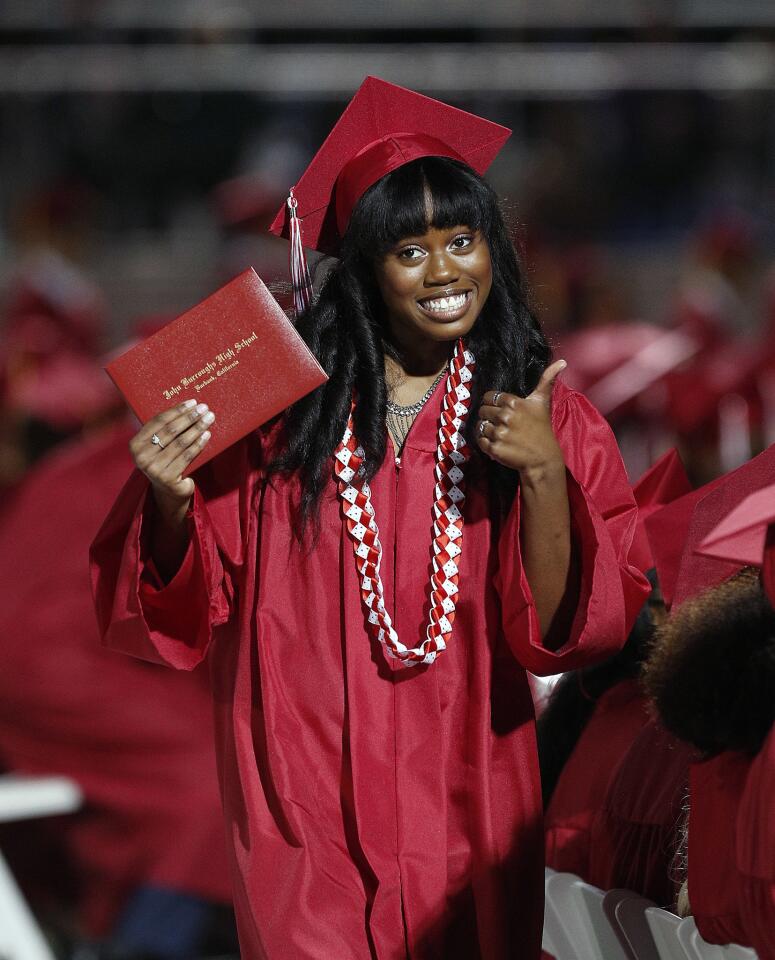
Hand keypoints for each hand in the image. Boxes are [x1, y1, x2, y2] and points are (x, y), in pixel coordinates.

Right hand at [129, 399, 213, 520]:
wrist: (169, 491)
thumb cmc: (166, 461)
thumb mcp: (160, 446)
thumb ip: (165, 430)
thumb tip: (187, 406)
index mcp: (135, 444)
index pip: (158, 421)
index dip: (176, 410)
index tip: (192, 402)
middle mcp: (141, 457)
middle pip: (170, 431)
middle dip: (189, 417)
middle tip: (205, 408)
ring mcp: (153, 469)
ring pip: (180, 442)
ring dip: (197, 428)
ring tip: (209, 419)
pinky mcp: (167, 478)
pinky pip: (187, 456)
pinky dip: (199, 444)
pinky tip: (207, 435)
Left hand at [475, 359, 566, 481]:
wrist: (543, 458)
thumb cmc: (542, 429)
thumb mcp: (543, 402)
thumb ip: (547, 380)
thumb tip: (562, 362)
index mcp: (514, 403)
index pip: (489, 397)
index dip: (492, 403)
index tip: (499, 409)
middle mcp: (505, 416)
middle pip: (483, 411)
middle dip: (488, 417)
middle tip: (500, 423)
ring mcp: (499, 433)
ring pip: (480, 426)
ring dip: (486, 430)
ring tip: (499, 434)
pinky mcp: (494, 448)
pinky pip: (480, 441)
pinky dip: (485, 443)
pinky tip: (496, 443)